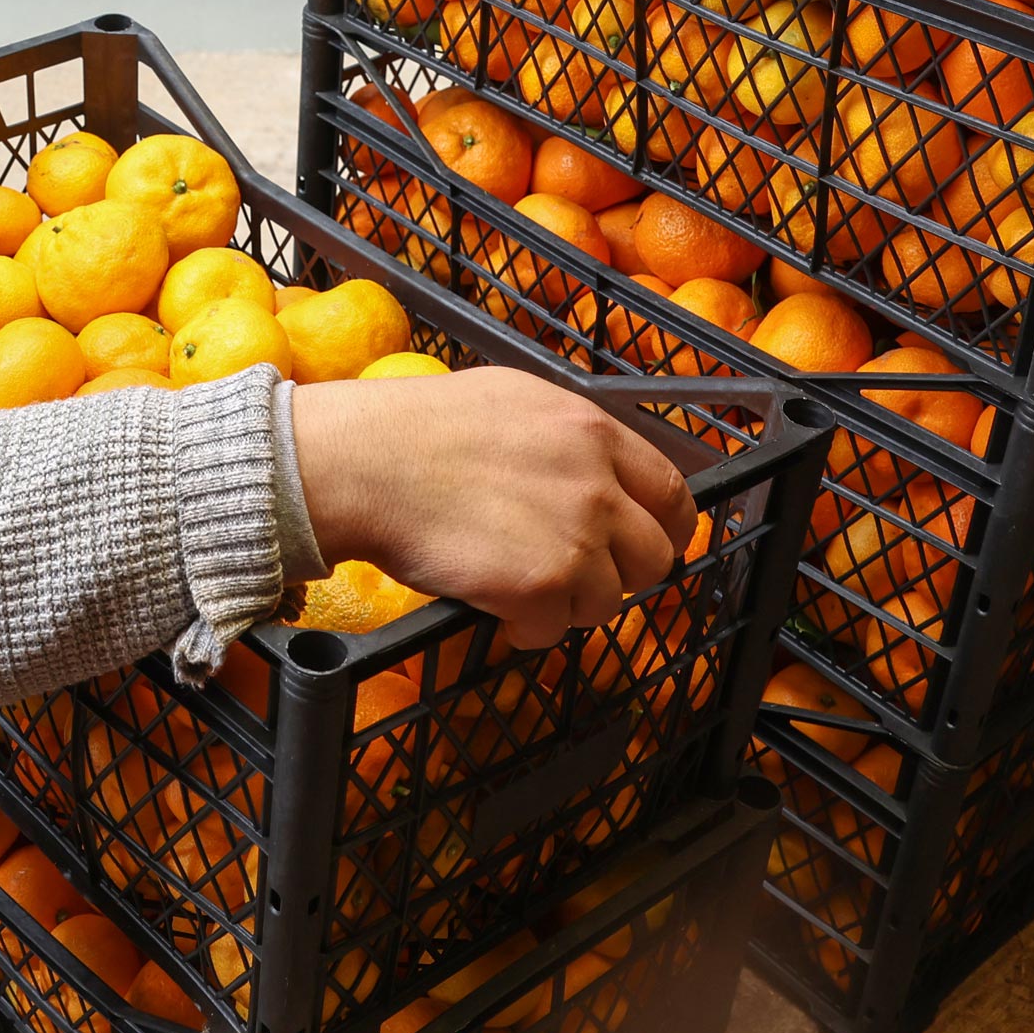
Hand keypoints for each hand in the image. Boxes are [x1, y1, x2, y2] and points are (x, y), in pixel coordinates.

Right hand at [290, 367, 696, 648]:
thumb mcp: (511, 402)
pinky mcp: (541, 586)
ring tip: (522, 590)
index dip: (665, 528)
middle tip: (578, 577)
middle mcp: (596, 484)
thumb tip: (590, 468)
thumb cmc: (416, 429)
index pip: (669, 490)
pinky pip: (555, 630)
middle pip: (653, 555)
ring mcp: (574, 537)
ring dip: (570, 605)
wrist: (364, 463)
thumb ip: (565, 436)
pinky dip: (529, 629)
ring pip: (608, 600)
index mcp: (592, 430)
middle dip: (622, 575)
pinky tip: (497, 609)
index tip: (650, 545)